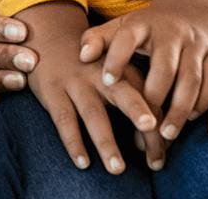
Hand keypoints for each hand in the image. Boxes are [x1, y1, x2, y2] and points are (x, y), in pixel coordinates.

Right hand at [21, 1, 156, 174]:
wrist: (48, 38)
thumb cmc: (91, 66)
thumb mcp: (115, 72)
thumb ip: (136, 97)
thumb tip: (155, 139)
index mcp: (123, 71)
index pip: (147, 100)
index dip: (156, 129)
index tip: (159, 158)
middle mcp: (101, 75)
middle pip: (124, 94)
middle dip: (138, 112)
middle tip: (151, 130)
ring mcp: (75, 83)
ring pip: (94, 114)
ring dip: (106, 142)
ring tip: (118, 169)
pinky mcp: (52, 91)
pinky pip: (64, 120)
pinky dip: (73, 142)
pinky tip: (83, 162)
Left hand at [79, 0, 207, 143]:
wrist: (190, 9)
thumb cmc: (145, 28)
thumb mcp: (120, 26)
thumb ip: (98, 39)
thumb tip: (82, 56)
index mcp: (142, 23)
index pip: (126, 38)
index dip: (116, 58)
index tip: (105, 81)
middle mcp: (171, 32)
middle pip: (165, 66)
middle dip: (155, 96)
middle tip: (144, 124)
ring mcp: (196, 44)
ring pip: (192, 78)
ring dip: (181, 108)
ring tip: (166, 133)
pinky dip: (203, 103)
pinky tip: (190, 120)